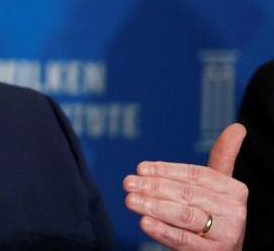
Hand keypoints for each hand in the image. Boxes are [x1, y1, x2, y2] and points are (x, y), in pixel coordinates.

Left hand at [123, 123, 247, 249]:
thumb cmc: (216, 214)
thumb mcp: (221, 187)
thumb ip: (223, 158)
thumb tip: (237, 127)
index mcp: (234, 189)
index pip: (195, 175)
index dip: (166, 170)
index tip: (140, 168)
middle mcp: (234, 211)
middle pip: (187, 194)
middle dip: (154, 187)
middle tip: (128, 183)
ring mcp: (226, 234)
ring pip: (185, 216)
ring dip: (154, 207)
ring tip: (130, 200)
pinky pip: (185, 241)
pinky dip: (163, 231)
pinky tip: (144, 223)